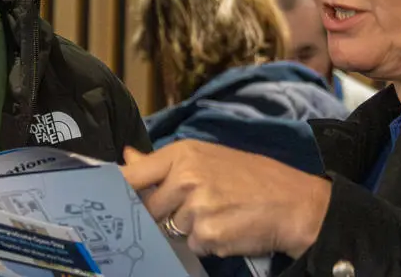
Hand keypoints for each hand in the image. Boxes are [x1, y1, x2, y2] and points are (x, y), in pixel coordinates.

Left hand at [121, 141, 331, 258]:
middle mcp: (185, 178)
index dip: (118, 190)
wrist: (295, 203)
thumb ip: (163, 162)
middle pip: (149, 209)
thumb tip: (127, 156)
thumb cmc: (253, 178)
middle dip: (166, 214)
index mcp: (183, 154)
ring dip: (191, 230)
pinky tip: (229, 228)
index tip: (105, 198)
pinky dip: (207, 243)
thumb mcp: (208, 158)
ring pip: (172, 230)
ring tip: (221, 215)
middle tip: (200, 206)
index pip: (133, 175)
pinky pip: (193, 245)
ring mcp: (195, 208)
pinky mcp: (207, 234)